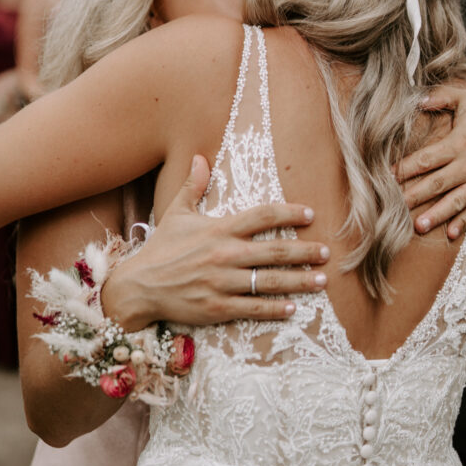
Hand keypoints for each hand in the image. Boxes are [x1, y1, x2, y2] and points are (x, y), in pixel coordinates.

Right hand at [102, 155, 328, 329]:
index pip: (261, 216)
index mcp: (218, 229)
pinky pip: (252, 308)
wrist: (138, 286)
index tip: (309, 214)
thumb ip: (193, 186)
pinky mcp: (217, 307)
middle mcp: (224, 255)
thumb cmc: (161, 249)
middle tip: (327, 252)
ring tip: (322, 280)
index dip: (288, 213)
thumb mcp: (176, 213)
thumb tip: (199, 156)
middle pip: (274, 251)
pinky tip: (292, 308)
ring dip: (299, 281)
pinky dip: (274, 308)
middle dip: (305, 251)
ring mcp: (222, 282)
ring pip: (269, 281)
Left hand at [395, 85, 465, 239]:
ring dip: (438, 215)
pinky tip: (451, 234)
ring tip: (419, 226)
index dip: (407, 168)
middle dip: (416, 195)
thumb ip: (443, 96)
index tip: (387, 177)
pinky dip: (464, 223)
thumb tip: (418, 99)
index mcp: (459, 144)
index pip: (428, 158)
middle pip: (438, 183)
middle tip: (395, 208)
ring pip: (456, 201)